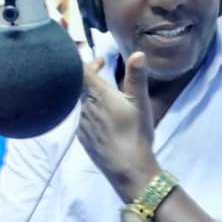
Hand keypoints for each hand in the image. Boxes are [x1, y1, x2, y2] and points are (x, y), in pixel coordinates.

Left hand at [77, 51, 159, 201]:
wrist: (127, 168)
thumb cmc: (135, 131)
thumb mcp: (139, 102)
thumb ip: (136, 76)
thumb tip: (137, 53)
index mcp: (97, 94)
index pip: (82, 70)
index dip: (89, 61)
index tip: (101, 60)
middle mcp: (84, 107)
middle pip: (81, 85)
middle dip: (92, 76)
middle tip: (103, 68)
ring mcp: (82, 124)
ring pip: (82, 103)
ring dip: (92, 95)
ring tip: (106, 95)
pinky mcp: (83, 138)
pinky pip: (83, 119)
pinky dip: (91, 112)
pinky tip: (104, 119)